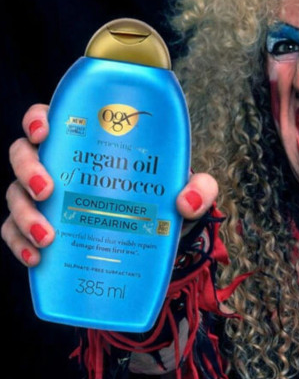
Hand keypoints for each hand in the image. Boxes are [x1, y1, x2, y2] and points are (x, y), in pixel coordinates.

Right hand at [2, 104, 218, 266]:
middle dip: (27, 169)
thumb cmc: (166, 202)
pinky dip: (19, 244)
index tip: (45, 130)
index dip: (37, 120)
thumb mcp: (187, 191)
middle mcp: (64, 166)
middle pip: (24, 155)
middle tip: (48, 189)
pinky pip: (16, 233)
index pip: (54, 120)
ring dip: (23, 214)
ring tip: (48, 236)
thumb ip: (199, 188)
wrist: (160, 242)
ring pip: (16, 195)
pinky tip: (37, 258)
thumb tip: (185, 201)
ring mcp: (51, 199)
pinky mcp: (47, 230)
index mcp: (91, 144)